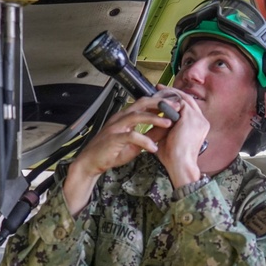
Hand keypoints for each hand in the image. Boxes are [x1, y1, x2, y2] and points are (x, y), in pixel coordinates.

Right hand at [62, 96, 174, 215]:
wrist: (90, 162)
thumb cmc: (111, 152)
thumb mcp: (135, 144)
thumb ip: (149, 135)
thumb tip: (166, 130)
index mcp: (126, 117)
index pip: (145, 104)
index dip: (160, 102)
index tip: (175, 103)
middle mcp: (120, 118)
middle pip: (141, 103)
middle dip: (159, 103)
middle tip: (175, 106)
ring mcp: (115, 127)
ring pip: (136, 116)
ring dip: (154, 118)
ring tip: (168, 123)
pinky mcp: (113, 138)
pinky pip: (130, 136)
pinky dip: (143, 140)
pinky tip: (153, 147)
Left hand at [153, 87, 208, 188]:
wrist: (180, 164)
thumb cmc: (173, 157)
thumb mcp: (170, 138)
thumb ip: (166, 127)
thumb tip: (155, 119)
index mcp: (199, 126)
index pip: (188, 107)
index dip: (175, 100)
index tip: (163, 97)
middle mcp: (201, 120)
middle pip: (187, 99)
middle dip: (172, 92)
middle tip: (159, 88)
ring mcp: (198, 118)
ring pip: (183, 98)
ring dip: (169, 94)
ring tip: (157, 92)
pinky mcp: (191, 116)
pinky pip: (179, 101)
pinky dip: (168, 98)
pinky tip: (158, 98)